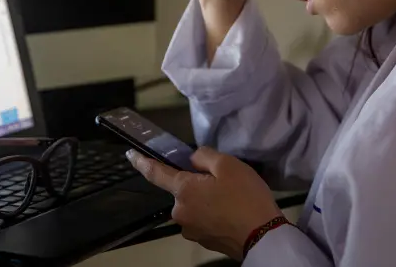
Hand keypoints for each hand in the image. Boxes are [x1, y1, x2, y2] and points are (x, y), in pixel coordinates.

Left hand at [127, 147, 281, 260]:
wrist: (265, 238)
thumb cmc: (245, 198)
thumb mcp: (228, 165)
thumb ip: (204, 156)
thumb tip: (192, 161)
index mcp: (183, 191)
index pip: (155, 173)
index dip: (141, 162)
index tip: (130, 154)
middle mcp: (180, 212)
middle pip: (182, 190)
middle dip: (196, 184)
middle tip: (222, 182)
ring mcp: (191, 230)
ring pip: (193, 205)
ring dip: (205, 200)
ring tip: (231, 199)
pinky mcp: (204, 241)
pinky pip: (203, 219)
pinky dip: (213, 214)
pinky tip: (231, 213)